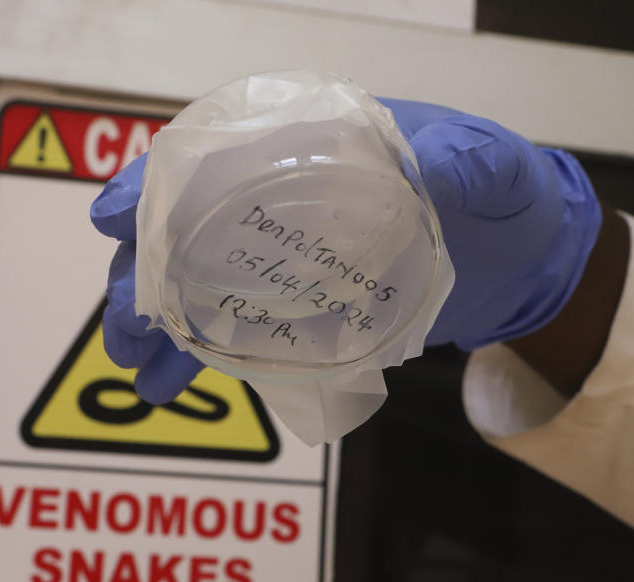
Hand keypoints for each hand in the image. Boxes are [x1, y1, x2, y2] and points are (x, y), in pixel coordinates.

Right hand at [90, 101, 601, 400]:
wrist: (522, 256)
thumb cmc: (499, 192)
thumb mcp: (488, 167)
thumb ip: (463, 168)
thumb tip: (436, 172)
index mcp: (309, 145)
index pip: (214, 154)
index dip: (154, 184)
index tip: (110, 218)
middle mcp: (279, 197)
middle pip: (184, 227)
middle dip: (142, 273)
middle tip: (125, 324)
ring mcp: (285, 255)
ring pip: (195, 281)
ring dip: (157, 322)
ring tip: (134, 366)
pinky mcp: (298, 304)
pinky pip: (231, 325)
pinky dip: (196, 353)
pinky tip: (167, 385)